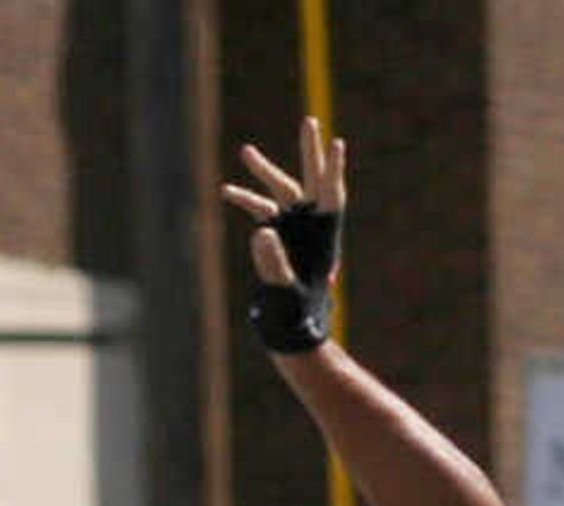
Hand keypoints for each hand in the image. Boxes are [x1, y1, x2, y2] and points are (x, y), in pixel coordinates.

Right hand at [223, 117, 346, 350]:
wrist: (289, 326)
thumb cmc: (296, 312)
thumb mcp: (285, 289)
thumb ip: (273, 262)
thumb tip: (261, 230)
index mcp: (324, 236)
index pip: (331, 197)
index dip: (333, 171)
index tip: (337, 144)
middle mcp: (311, 225)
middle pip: (312, 181)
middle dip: (309, 152)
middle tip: (310, 122)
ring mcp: (293, 226)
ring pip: (282, 190)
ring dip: (264, 171)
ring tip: (245, 152)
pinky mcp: (276, 232)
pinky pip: (260, 208)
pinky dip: (245, 199)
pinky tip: (226, 192)